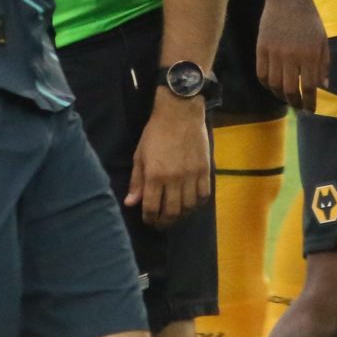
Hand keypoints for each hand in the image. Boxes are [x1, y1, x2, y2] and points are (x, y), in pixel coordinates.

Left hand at [127, 92, 211, 225]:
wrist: (180, 113)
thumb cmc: (156, 132)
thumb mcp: (140, 155)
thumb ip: (136, 180)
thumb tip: (131, 203)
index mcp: (154, 175)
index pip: (151, 207)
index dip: (149, 218)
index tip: (148, 220)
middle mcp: (174, 179)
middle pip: (171, 212)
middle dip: (165, 222)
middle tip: (162, 223)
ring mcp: (192, 176)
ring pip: (188, 206)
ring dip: (181, 215)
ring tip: (176, 214)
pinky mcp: (205, 170)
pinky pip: (204, 195)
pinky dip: (198, 203)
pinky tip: (192, 203)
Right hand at [255, 0, 330, 108]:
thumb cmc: (309, 20)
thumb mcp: (322, 40)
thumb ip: (324, 64)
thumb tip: (324, 87)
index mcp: (310, 54)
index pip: (309, 87)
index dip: (310, 102)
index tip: (311, 110)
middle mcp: (291, 56)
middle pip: (290, 90)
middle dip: (295, 103)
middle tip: (299, 107)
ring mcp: (274, 52)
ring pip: (274, 84)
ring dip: (281, 96)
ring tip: (287, 97)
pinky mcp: (261, 48)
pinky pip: (262, 74)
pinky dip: (267, 85)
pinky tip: (274, 86)